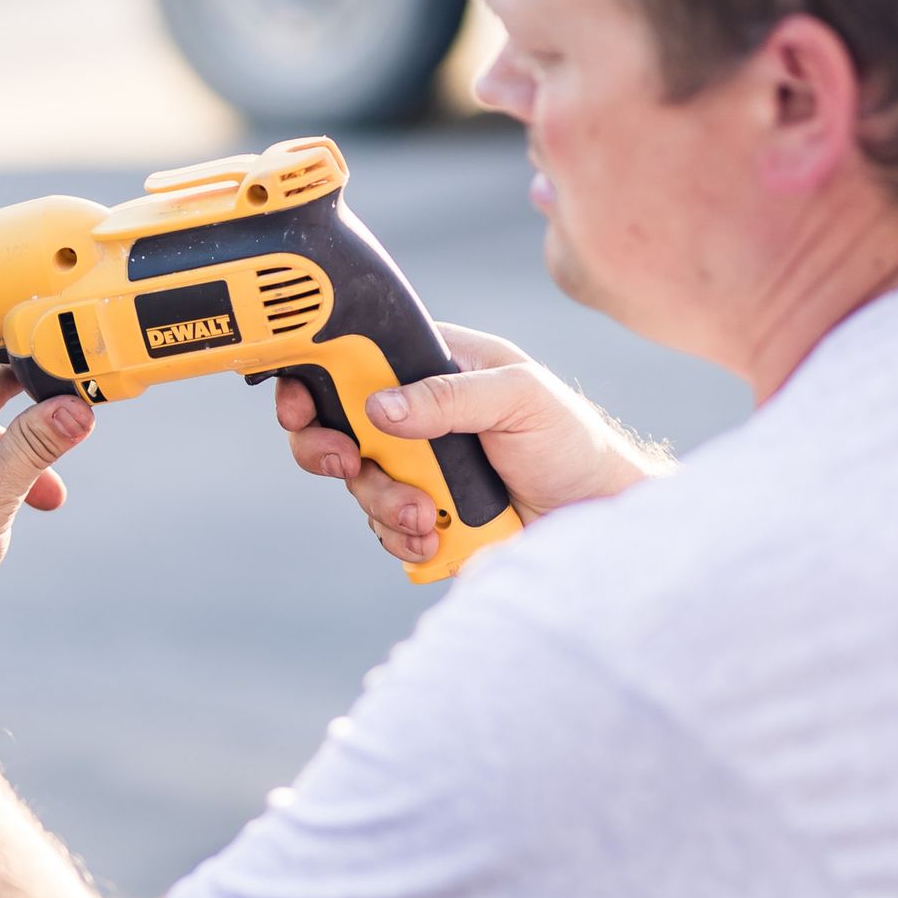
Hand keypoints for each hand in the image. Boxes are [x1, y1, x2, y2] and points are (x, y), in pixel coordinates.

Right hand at [275, 322, 665, 569]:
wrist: (594, 517)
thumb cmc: (569, 442)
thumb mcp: (518, 400)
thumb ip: (449, 397)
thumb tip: (378, 406)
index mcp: (431, 365)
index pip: (351, 360)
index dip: (313, 381)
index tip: (303, 409)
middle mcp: (415, 413)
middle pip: (336, 427)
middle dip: (338, 455)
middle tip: (351, 465)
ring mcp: (415, 465)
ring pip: (357, 485)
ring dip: (385, 505)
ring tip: (432, 516)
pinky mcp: (423, 511)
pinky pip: (383, 527)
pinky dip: (401, 537)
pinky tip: (437, 535)